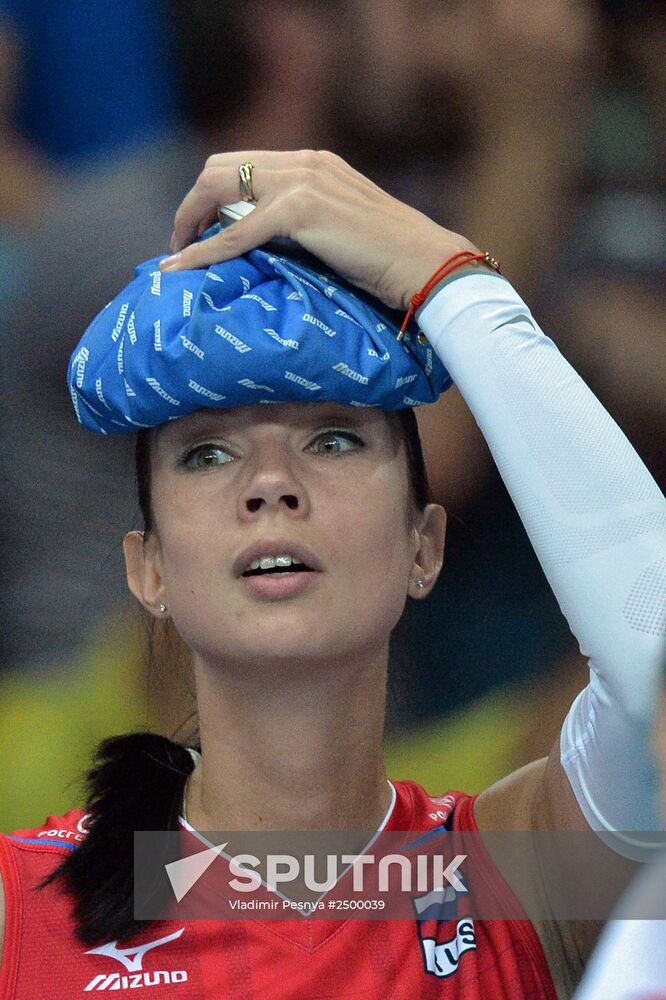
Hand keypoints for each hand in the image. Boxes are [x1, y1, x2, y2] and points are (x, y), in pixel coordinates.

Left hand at [160, 150, 481, 310]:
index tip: (199, 229)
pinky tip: (183, 267)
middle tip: (180, 242)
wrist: (428, 265)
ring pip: (220, 186)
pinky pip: (237, 230)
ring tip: (177, 255)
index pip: (244, 163)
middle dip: (192, 204)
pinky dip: (205, 250)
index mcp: (315, 163)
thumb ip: (308, 224)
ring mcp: (304, 182)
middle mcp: (305, 163)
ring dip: (190, 220)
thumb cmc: (393, 261)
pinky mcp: (303, 211)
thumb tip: (270, 248)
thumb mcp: (343, 229)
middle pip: (220, 166)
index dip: (211, 193)